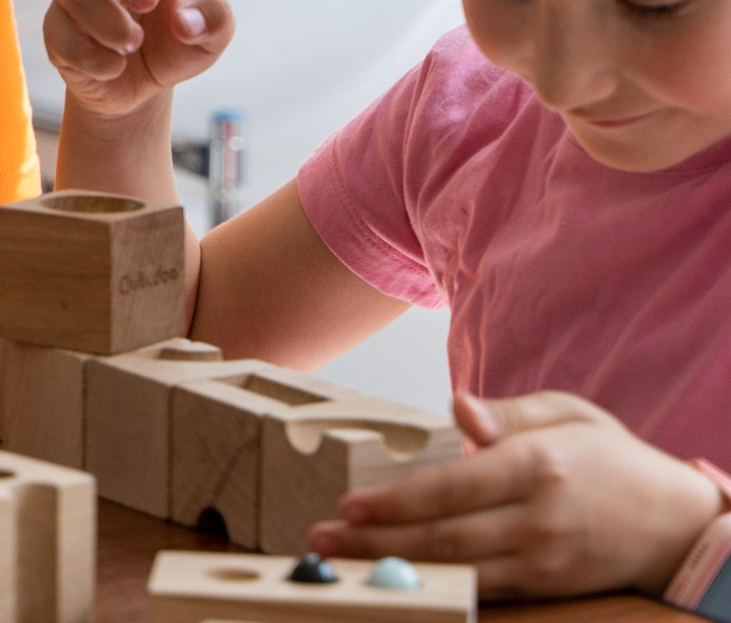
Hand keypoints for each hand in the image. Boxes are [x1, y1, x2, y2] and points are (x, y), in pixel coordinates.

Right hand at [44, 0, 232, 118]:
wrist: (139, 89)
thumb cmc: (172, 46)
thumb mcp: (207, 39)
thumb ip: (214, 21)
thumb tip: (186, 22)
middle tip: (147, 3)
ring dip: (109, 21)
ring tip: (133, 45)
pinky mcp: (55, 29)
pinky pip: (61, 34)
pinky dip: (92, 56)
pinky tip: (113, 68)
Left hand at [310, 391, 722, 596]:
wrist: (675, 519)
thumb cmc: (609, 456)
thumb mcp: (566, 413)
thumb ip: (507, 413)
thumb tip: (457, 408)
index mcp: (537, 464)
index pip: (452, 488)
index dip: (397, 502)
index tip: (349, 504)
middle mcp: (539, 516)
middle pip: (444, 535)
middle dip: (375, 540)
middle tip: (322, 537)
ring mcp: (544, 557)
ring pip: (458, 568)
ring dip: (395, 568)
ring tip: (343, 561)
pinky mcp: (547, 584)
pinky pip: (485, 590)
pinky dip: (439, 588)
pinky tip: (400, 581)